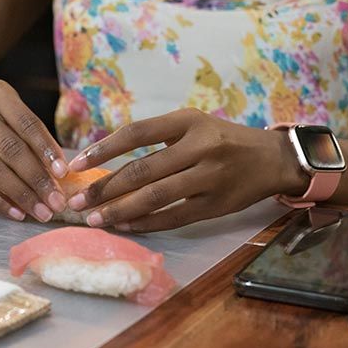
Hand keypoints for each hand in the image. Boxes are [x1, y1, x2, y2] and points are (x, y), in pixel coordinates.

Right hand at [0, 79, 68, 221]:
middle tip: (56, 201)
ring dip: (21, 195)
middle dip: (37, 179)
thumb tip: (61, 173)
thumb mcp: (15, 114)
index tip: (63, 173)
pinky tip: (17, 213)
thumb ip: (36, 137)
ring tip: (41, 212)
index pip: (27, 124)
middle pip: (10, 149)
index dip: (46, 149)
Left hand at [66, 108, 307, 231]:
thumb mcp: (193, 126)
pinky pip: (174, 218)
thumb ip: (157, 140)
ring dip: (120, 210)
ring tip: (95, 219)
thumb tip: (106, 164)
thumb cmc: (223, 140)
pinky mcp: (217, 205)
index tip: (75, 165)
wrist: (273, 158)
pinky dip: (147, 223)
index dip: (103, 149)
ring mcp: (210, 178)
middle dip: (105, 188)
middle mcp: (200, 146)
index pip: (136, 133)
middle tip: (77, 202)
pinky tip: (125, 226)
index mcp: (188, 121)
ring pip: (156, 196)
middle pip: (142, 169)